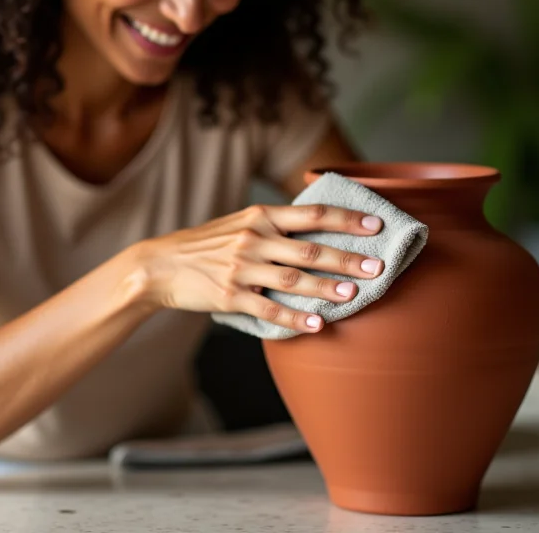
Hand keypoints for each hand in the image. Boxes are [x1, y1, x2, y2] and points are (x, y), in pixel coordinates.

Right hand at [132, 204, 383, 333]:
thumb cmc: (206, 244)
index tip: (376, 224)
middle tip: (377, 267)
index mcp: (259, 217)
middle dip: (347, 258)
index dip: (345, 219)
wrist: (161, 264)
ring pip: (293, 279)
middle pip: (309, 249)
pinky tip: (316, 324)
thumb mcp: (238, 223)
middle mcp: (253, 239)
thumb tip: (318, 230)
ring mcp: (241, 268)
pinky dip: (294, 318)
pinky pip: (269, 309)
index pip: (311, 214)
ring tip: (353, 295)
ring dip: (326, 288)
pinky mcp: (229, 296)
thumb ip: (274, 226)